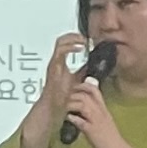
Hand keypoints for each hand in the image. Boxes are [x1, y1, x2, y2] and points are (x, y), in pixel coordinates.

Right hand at [22, 32, 82, 147]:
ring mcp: (53, 66)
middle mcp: (55, 63)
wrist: (52, 112)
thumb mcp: (76, 82)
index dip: (75, 38)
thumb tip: (94, 65)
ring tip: (82, 40)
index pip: (65, 44)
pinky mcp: (53, 71)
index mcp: (60, 64)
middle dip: (72, 35)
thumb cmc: (61, 100)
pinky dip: (69, 48)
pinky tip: (79, 49)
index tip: (87, 39)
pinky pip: (59, 54)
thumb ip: (83, 72)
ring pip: (59, 44)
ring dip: (71, 39)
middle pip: (61, 40)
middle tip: (84, 37)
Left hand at [60, 74, 130, 147]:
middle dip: (72, 94)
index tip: (73, 88)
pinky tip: (68, 118)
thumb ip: (95, 111)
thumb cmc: (110, 137)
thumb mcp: (104, 119)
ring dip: (71, 104)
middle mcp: (100, 111)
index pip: (94, 90)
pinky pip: (80, 121)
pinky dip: (72, 118)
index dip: (82, 86)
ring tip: (64, 107)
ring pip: (82, 105)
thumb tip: (83, 106)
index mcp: (103, 108)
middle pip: (85, 95)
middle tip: (64, 98)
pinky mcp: (91, 131)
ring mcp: (95, 120)